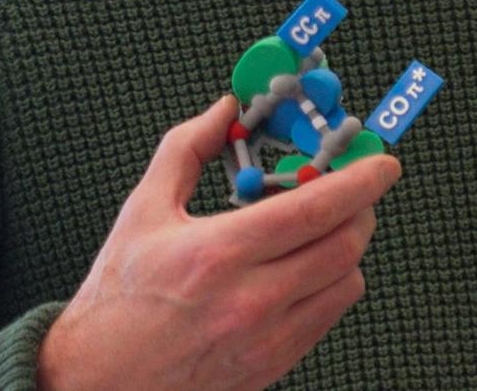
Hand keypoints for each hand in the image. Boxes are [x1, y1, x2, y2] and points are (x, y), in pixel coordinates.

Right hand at [37, 95, 401, 389]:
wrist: (93, 383)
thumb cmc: (117, 297)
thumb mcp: (144, 210)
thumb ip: (188, 149)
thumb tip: (224, 111)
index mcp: (221, 254)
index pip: (317, 209)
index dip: (361, 180)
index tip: (383, 162)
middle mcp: (251, 301)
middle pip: (344, 245)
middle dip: (362, 207)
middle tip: (357, 186)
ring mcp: (265, 341)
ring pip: (346, 283)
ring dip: (349, 246)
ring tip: (327, 225)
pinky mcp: (271, 366)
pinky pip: (328, 317)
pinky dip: (332, 284)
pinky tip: (307, 265)